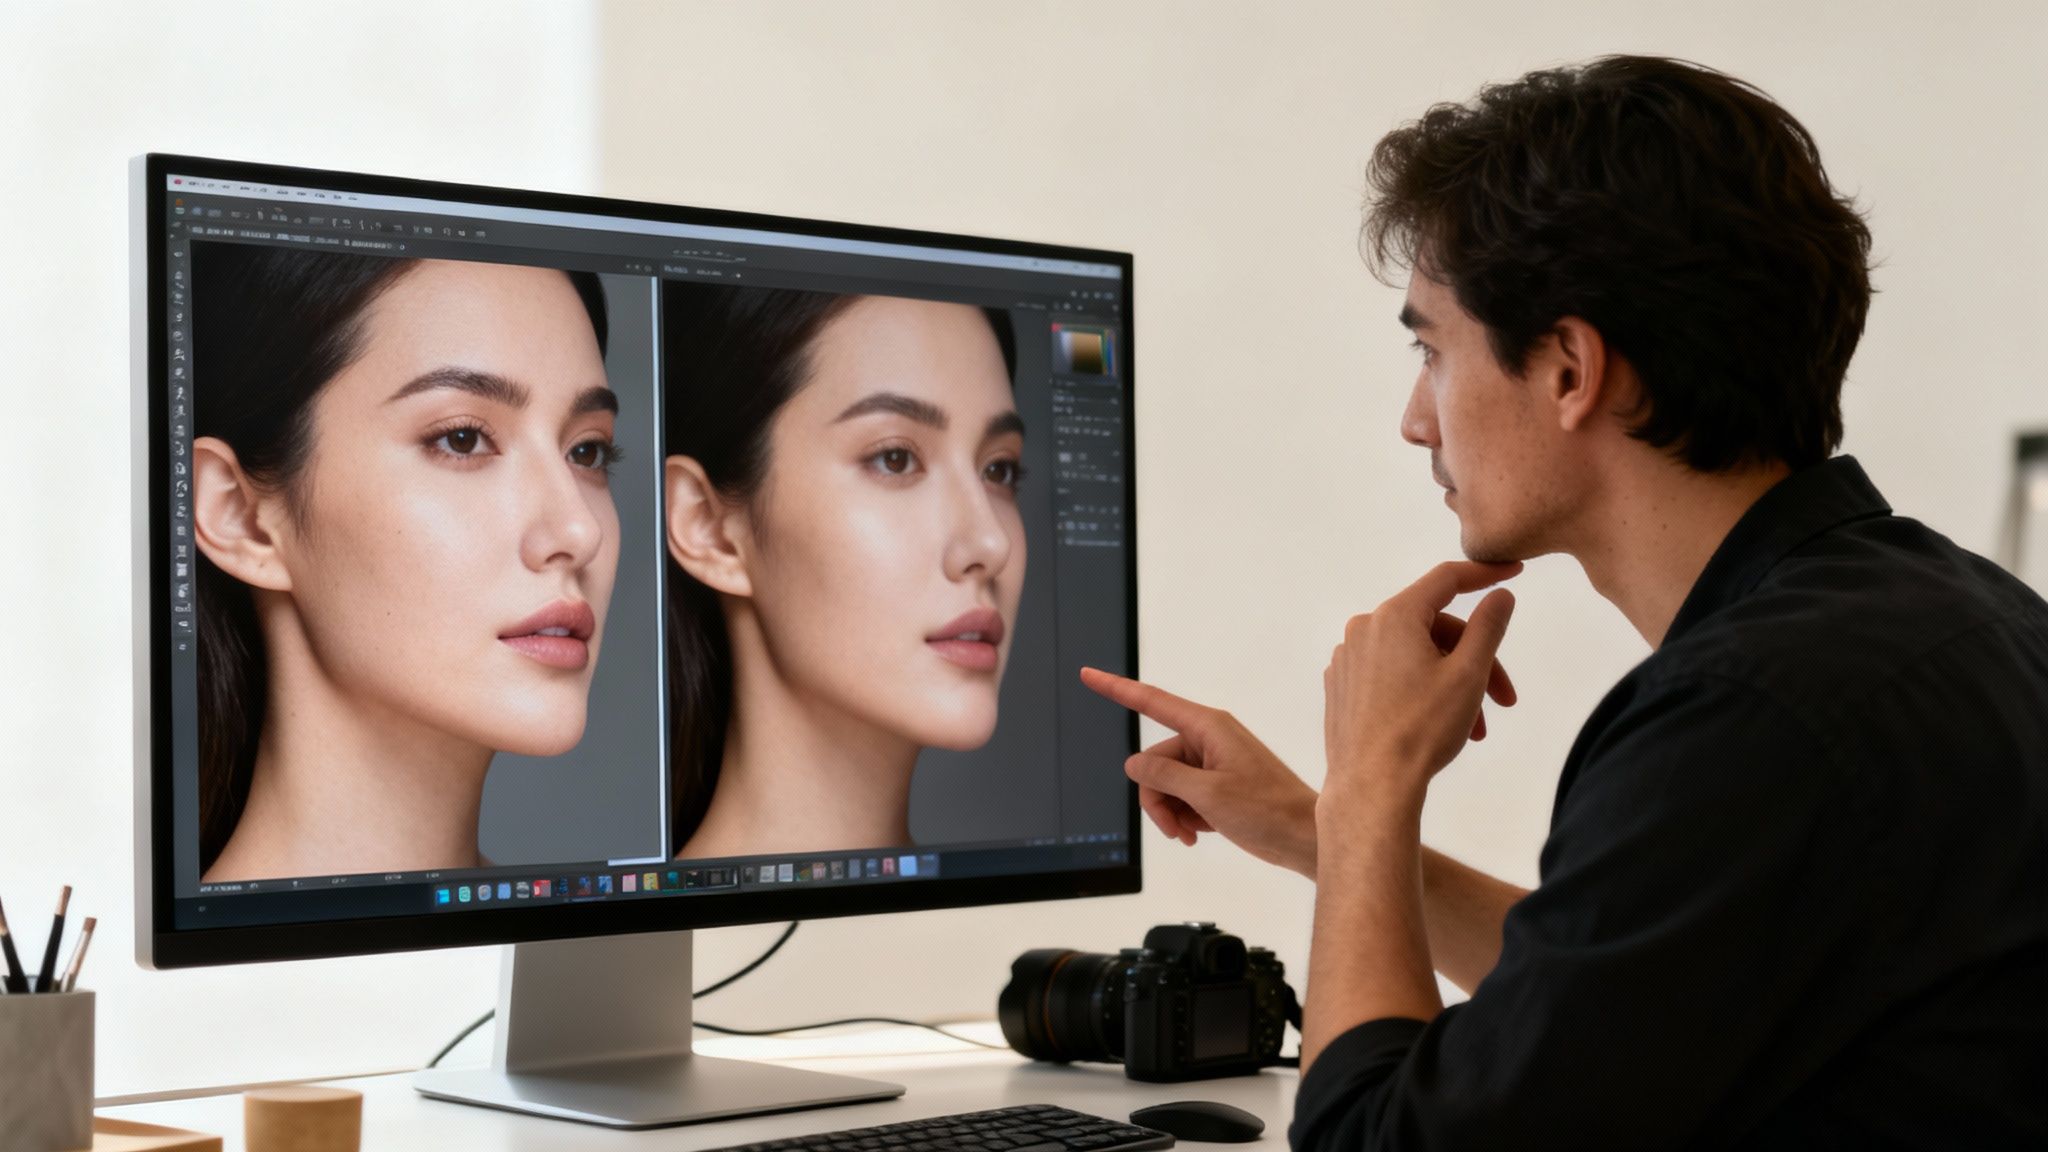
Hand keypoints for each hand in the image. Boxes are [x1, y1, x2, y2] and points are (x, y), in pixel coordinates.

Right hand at [1080, 667, 1320, 878]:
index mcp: (1208, 727)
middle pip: (1154, 761)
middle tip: (1174, 828)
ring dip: (1170, 812)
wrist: (1302, 837)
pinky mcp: (1215, 785)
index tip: (1088, 674)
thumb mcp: (1207, 793)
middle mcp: (1207, 739)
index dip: (1115, 688)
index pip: (1150, 701)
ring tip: (1188, 834)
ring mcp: (1211, 763)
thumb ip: (1163, 775)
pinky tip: (1197, 834)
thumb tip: (1133, 764)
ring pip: (1164, 783)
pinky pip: (1181, 795)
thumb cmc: (1267, 810)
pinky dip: (1183, 817)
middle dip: (1156, 798)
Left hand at [1323, 561, 1520, 810]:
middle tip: (1504, 700)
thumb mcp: (1468, 673)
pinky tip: (1438, 725)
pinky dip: (1421, 691)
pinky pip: (1390, 675)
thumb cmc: (1421, 730)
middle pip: (1434, 629)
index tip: (1514, 572)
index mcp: (1394, 617)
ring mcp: (1347, 660)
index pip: (1447, 580)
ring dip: (1451, 683)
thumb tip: (1500, 594)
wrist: (1370, 786)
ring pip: (1414, 657)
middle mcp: (1364, 629)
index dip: (1484, 574)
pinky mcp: (1341, 688)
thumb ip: (1488, 626)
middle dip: (1475, 659)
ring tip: (1475, 727)